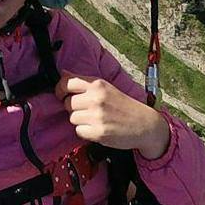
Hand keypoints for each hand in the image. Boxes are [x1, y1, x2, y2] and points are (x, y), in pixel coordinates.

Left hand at [54, 75, 170, 159]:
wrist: (145, 124)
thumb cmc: (124, 105)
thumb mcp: (106, 87)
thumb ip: (84, 82)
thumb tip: (63, 72)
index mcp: (98, 84)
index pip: (67, 83)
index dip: (60, 90)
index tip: (61, 94)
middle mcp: (96, 98)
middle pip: (67, 103)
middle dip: (74, 108)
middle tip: (87, 110)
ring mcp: (97, 116)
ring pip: (72, 118)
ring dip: (80, 120)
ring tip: (95, 119)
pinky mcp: (98, 132)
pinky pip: (79, 131)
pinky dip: (86, 132)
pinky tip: (97, 128)